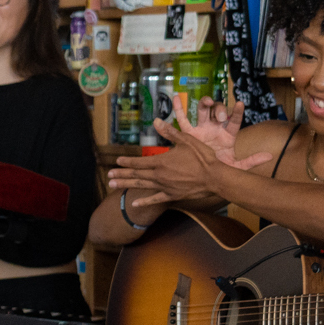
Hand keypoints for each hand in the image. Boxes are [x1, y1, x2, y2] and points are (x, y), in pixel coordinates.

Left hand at [108, 126, 265, 207]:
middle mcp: (159, 175)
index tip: (116, 161)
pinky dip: (144, 202)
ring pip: (141, 186)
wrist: (215, 177)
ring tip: (113, 186)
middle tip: (108, 176)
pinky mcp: (172, 195)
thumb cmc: (202, 157)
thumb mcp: (187, 140)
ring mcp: (164, 187)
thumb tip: (156, 121)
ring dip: (126, 185)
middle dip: (121, 175)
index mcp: (161, 161)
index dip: (127, 161)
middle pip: (136, 175)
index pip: (139, 162)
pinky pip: (155, 199)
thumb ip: (170, 132)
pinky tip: (134, 204)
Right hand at [161, 94, 267, 167]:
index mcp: (228, 135)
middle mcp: (215, 129)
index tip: (240, 104)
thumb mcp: (236, 166)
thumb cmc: (220, 169)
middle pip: (218, 112)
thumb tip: (269, 156)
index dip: (237, 112)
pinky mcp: (188, 134)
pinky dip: (178, 108)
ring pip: (202, 111)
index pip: (234, 121)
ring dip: (204, 103)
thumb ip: (251, 161)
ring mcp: (202, 129)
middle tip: (220, 116)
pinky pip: (182, 120)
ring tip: (207, 102)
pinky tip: (175, 97)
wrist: (204, 177)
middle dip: (220, 110)